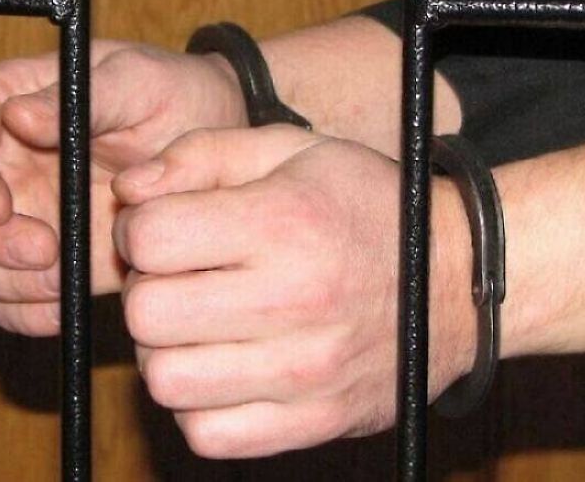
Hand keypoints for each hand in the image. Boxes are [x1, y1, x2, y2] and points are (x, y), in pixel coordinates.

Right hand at [0, 41, 246, 334]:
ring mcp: (24, 218)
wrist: (217, 138)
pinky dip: (27, 312)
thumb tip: (17, 115)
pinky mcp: (51, 264)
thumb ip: (79, 97)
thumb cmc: (172, 93)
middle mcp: (3, 166)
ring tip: (63, 277)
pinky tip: (65, 306)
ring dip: (6, 280)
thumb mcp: (137, 79)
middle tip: (44, 250)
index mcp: (7, 105)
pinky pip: (12, 301)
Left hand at [111, 125, 475, 457]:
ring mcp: (306, 371)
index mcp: (286, 222)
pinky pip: (208, 435)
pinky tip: (225, 366)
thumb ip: (201, 155)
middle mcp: (295, 300)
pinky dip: (200, 404)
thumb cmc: (366, 205)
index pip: (150, 240)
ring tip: (202, 322)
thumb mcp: (292, 149)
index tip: (165, 228)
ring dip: (167, 349)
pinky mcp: (315, 421)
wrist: (457, 280)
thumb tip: (128, 192)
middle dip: (147, 289)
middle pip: (145, 313)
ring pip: (165, 381)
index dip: (140, 229)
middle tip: (180, 277)